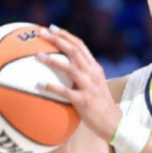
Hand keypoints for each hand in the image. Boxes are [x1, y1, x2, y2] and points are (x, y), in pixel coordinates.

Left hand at [36, 25, 121, 141]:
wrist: (114, 123)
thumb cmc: (100, 106)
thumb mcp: (94, 86)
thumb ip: (82, 76)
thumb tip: (62, 71)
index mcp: (95, 68)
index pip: (80, 46)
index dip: (66, 35)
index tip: (52, 28)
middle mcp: (93, 74)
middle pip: (74, 50)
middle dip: (57, 39)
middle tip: (41, 34)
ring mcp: (89, 87)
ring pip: (69, 67)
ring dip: (52, 60)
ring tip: (37, 56)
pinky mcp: (83, 101)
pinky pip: (64, 92)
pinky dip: (51, 87)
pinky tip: (39, 84)